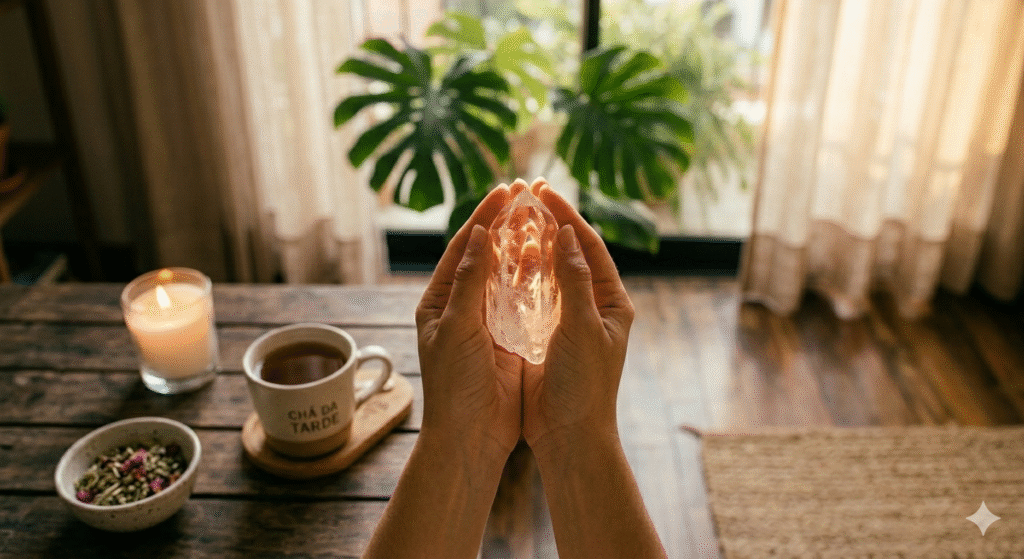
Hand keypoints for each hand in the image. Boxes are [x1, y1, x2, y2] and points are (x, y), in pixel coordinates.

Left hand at [415, 185, 522, 458]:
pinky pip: (524, 302)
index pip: (463, 248)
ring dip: (524, 248)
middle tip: (529, 195)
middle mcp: (461, 307)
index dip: (485, 217)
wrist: (472, 435)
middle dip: (507, 225)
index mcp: (439, 300)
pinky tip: (553, 261)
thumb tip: (480, 235)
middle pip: (486, 256)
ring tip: (544, 220)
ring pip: (508, 276)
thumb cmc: (454, 384)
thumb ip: (469, 281)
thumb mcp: (458, 327)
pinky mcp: (511, 339)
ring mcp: (487, 322)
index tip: (506, 192)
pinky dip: (537, 280)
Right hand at [522, 186, 634, 452]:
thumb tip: (568, 234)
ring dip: (529, 246)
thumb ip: (574, 281)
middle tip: (523, 195)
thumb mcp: (582, 328)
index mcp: (612, 302)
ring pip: (547, 272)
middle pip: (568, 253)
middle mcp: (592, 306)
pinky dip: (516, 276)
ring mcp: (567, 320)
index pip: (589, 246)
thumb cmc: (585, 384)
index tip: (543, 191)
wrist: (569, 434)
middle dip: (547, 224)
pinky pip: (530, 296)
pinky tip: (498, 260)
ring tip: (508, 219)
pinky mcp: (544, 335)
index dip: (566, 216)